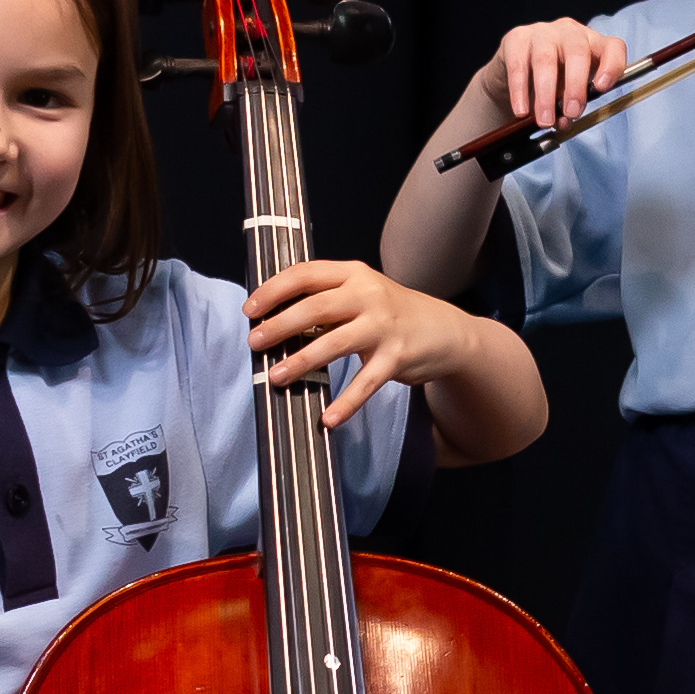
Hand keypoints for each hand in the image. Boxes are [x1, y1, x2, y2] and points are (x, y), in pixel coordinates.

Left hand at [248, 257, 487, 424]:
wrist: (445, 331)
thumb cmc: (391, 313)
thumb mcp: (361, 294)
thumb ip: (325, 300)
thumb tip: (273, 320)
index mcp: (353, 274)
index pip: (304, 274)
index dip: (273, 291)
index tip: (249, 310)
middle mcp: (368, 295)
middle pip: (315, 307)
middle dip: (280, 325)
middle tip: (254, 343)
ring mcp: (383, 326)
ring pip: (334, 343)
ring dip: (301, 362)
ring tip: (276, 377)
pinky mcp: (397, 357)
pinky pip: (366, 382)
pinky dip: (346, 403)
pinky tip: (328, 419)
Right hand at [458, 14, 632, 138]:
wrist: (516, 70)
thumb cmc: (554, 80)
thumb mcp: (570, 92)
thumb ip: (572, 106)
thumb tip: (564, 121)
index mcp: (593, 44)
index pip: (613, 47)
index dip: (612, 66)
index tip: (601, 88)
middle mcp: (570, 32)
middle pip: (577, 52)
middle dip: (575, 86)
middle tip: (571, 113)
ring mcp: (542, 32)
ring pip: (546, 59)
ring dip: (546, 94)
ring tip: (545, 120)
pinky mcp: (516, 38)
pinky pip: (519, 65)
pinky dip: (520, 91)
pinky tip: (522, 110)